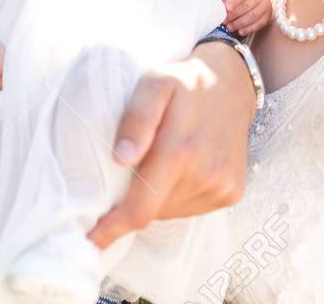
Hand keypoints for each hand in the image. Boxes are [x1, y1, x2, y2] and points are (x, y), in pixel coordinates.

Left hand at [87, 41, 254, 249]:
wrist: (231, 82)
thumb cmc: (183, 83)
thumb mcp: (154, 84)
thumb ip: (136, 119)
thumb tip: (120, 160)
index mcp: (180, 151)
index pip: (141, 207)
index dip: (114, 228)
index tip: (91, 241)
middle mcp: (205, 175)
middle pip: (153, 212)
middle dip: (130, 207)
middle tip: (118, 186)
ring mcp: (222, 186)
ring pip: (171, 211)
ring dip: (155, 199)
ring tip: (154, 166)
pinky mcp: (232, 191)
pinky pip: (192, 207)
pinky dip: (175, 196)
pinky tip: (177, 170)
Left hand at [219, 0, 272, 35]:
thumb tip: (218, 2)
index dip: (235, 0)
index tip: (227, 8)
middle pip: (247, 6)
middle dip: (234, 15)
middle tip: (224, 21)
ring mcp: (265, 5)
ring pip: (253, 16)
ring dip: (240, 23)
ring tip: (229, 27)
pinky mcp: (267, 15)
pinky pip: (259, 24)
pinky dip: (249, 29)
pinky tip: (240, 31)